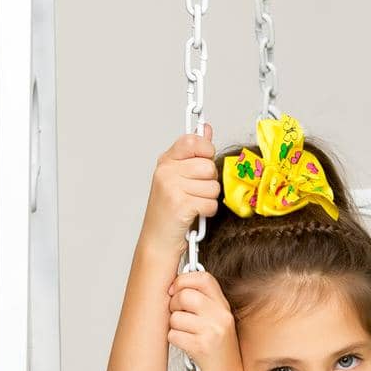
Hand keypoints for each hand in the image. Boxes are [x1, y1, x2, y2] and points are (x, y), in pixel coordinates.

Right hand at [142, 124, 218, 252]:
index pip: (193, 141)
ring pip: (213, 186)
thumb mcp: (179, 177)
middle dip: (209, 182)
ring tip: (194, 204)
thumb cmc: (170, 210)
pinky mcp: (180, 205)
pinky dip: (207, 212)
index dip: (206, 151)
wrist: (158, 241)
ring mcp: (171, 187)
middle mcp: (166, 171)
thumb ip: (194, 153)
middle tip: (196, 192)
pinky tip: (195, 214)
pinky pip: (210, 203)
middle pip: (208, 166)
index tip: (204, 162)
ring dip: (209, 199)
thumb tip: (207, 129)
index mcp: (166, 160)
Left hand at [167, 268, 243, 370]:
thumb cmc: (217, 352)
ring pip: (175, 316)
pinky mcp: (201, 347)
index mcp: (224, 307)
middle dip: (174, 306)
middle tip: (180, 318)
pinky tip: (187, 347)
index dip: (183, 280)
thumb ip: (202, 301)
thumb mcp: (216, 322)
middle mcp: (221, 317)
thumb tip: (174, 284)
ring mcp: (212, 332)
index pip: (203, 278)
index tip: (174, 290)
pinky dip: (175, 341)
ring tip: (187, 336)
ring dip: (174, 327)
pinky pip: (173, 334)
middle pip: (184, 295)